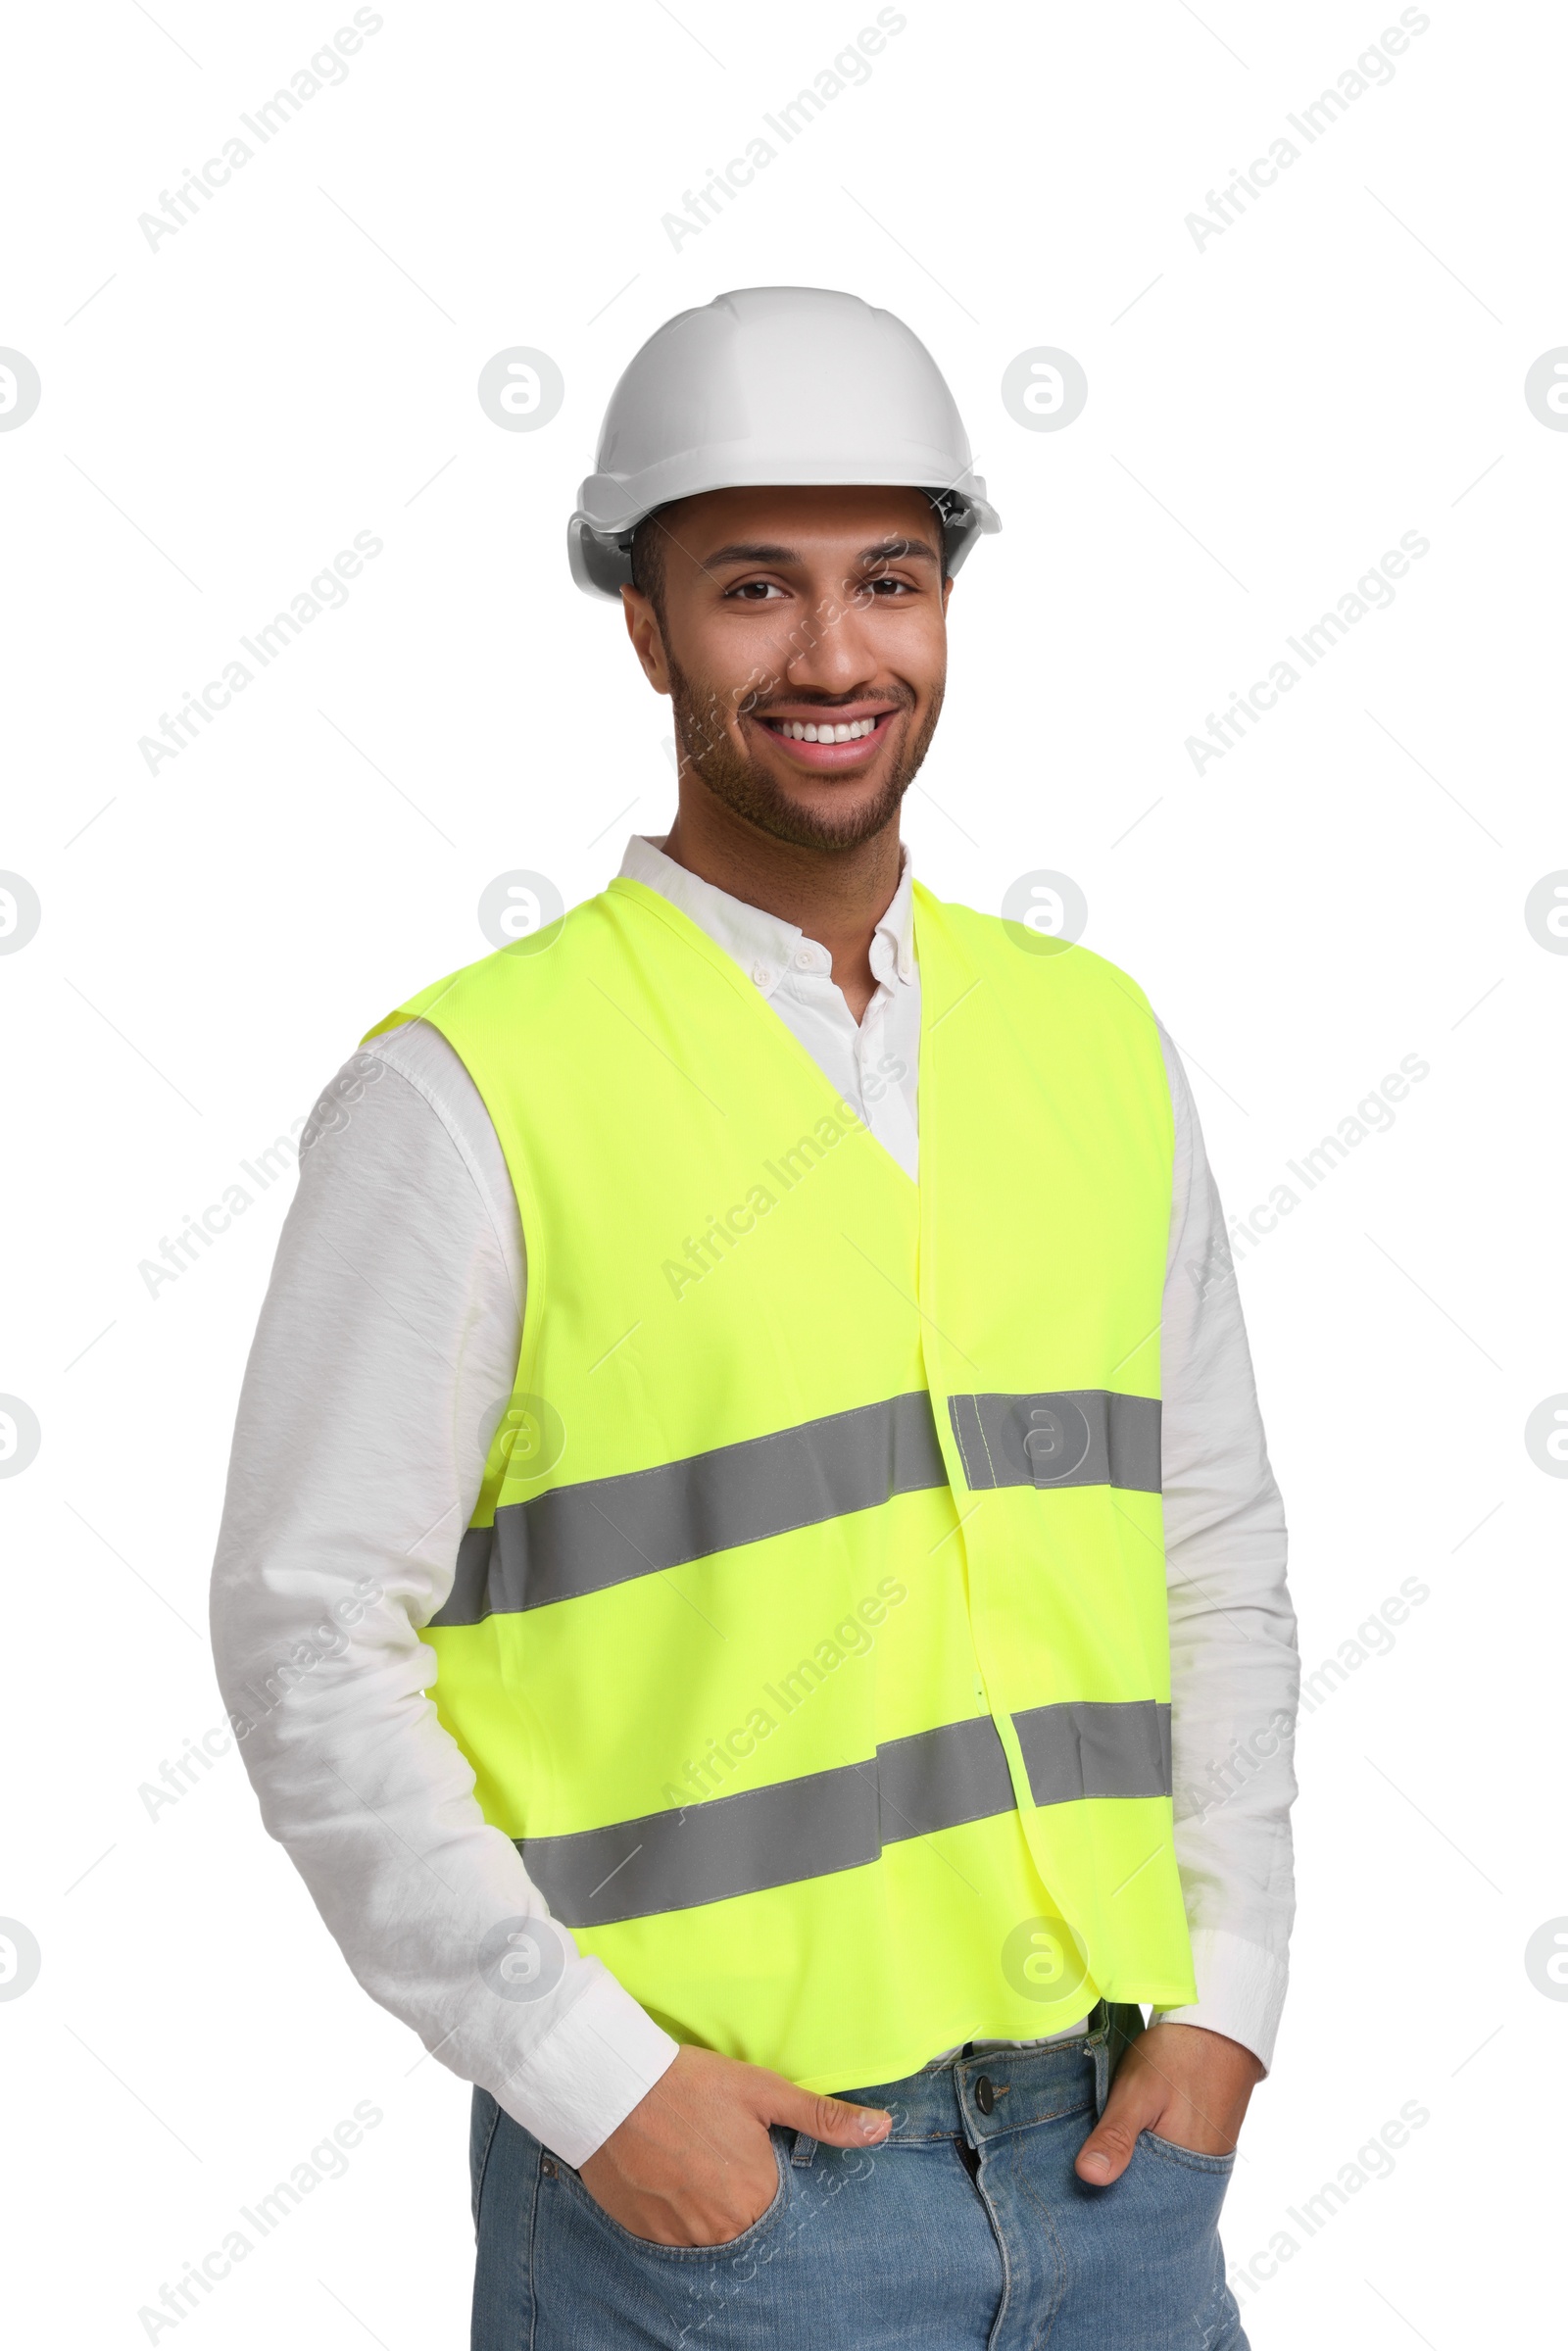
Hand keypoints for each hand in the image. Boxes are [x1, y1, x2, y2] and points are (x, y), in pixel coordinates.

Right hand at [578, 2045, 891, 2245]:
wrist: (614, 2086)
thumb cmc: (691, 2084)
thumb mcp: (763, 2091)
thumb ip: (823, 2117)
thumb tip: (882, 2129)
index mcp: (758, 2197)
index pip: (783, 2209)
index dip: (771, 2180)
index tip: (754, 2158)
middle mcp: (723, 2229)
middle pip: (747, 2224)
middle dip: (740, 2196)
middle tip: (719, 2157)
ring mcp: (682, 2238)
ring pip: (711, 2234)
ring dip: (708, 2208)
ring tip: (693, 2165)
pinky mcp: (647, 2236)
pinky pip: (674, 2239)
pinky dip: (676, 2214)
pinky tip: (668, 2178)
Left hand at [1075, 2021, 1261, 2185]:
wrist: (1218, 2025)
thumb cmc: (1179, 2057)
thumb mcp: (1138, 2092)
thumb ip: (1116, 2135)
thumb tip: (1088, 2177)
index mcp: (1186, 2174)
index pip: (1141, 2207)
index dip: (1108, 2203)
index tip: (1075, 2197)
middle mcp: (1200, 2174)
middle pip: (1150, 2194)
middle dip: (1119, 2188)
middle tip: (1078, 2178)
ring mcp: (1205, 2158)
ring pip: (1159, 2175)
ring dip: (1134, 2168)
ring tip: (1099, 2158)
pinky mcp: (1204, 2140)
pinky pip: (1171, 2158)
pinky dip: (1150, 2153)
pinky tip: (1129, 2142)